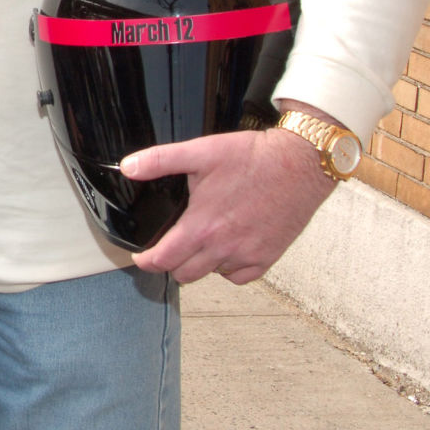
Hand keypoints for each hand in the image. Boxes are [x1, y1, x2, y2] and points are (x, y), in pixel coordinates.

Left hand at [120, 128, 334, 283]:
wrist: (301, 163)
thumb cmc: (253, 157)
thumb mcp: (200, 151)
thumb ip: (159, 160)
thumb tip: (128, 166)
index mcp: (203, 226)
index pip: (164, 261)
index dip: (146, 262)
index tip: (141, 258)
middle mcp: (225, 247)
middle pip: (185, 274)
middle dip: (171, 264)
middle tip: (168, 248)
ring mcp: (249, 255)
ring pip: (212, 275)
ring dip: (200, 264)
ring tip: (197, 244)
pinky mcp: (269, 256)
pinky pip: (241, 277)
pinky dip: (229, 269)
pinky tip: (226, 249)